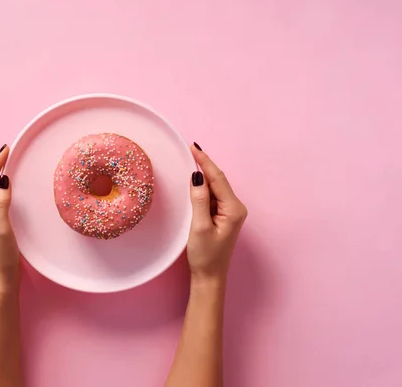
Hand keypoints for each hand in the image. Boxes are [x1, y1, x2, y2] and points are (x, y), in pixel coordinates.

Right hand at [187, 143, 247, 281]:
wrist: (210, 276)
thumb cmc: (205, 255)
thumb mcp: (199, 226)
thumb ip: (199, 200)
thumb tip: (196, 176)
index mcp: (233, 208)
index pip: (218, 178)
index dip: (205, 162)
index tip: (193, 147)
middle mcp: (235, 207)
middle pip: (218, 180)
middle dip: (204, 165)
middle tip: (189, 150)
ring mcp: (230, 212)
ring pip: (215, 187)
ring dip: (203, 176)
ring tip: (189, 161)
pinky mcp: (223, 216)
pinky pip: (213, 196)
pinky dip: (203, 188)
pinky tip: (194, 183)